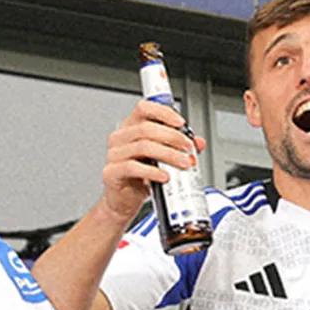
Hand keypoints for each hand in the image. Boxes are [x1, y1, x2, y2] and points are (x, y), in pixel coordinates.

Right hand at [98, 100, 201, 225]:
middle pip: (146, 128)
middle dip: (173, 137)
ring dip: (168, 154)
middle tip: (188, 148)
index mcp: (130, 128)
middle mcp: (120, 138)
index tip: (181, 123)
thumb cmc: (140, 177)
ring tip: (183, 163)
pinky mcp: (112, 172)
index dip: (163, 112)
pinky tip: (165, 176)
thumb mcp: (161, 158)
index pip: (144, 108)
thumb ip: (179, 147)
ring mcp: (114, 155)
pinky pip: (133, 168)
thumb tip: (198, 142)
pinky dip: (152, 172)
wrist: (124, 201)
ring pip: (143, 147)